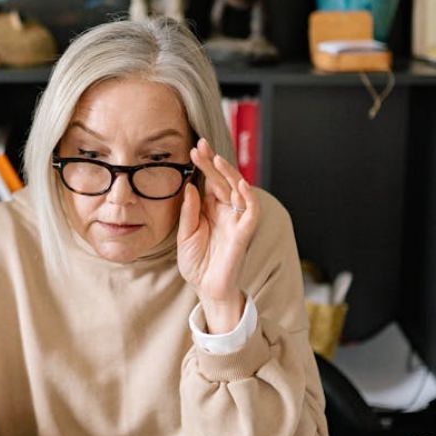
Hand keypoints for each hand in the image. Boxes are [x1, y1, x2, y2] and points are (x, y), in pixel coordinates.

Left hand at [177, 139, 258, 333]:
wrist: (206, 289)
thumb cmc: (196, 264)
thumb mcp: (185, 235)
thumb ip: (189, 212)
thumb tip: (190, 187)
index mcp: (211, 210)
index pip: (210, 182)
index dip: (204, 165)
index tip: (193, 149)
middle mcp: (225, 212)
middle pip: (223, 181)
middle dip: (213, 163)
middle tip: (200, 146)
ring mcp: (236, 221)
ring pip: (238, 191)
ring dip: (229, 173)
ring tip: (216, 158)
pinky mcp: (244, 233)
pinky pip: (251, 212)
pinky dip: (248, 197)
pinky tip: (240, 184)